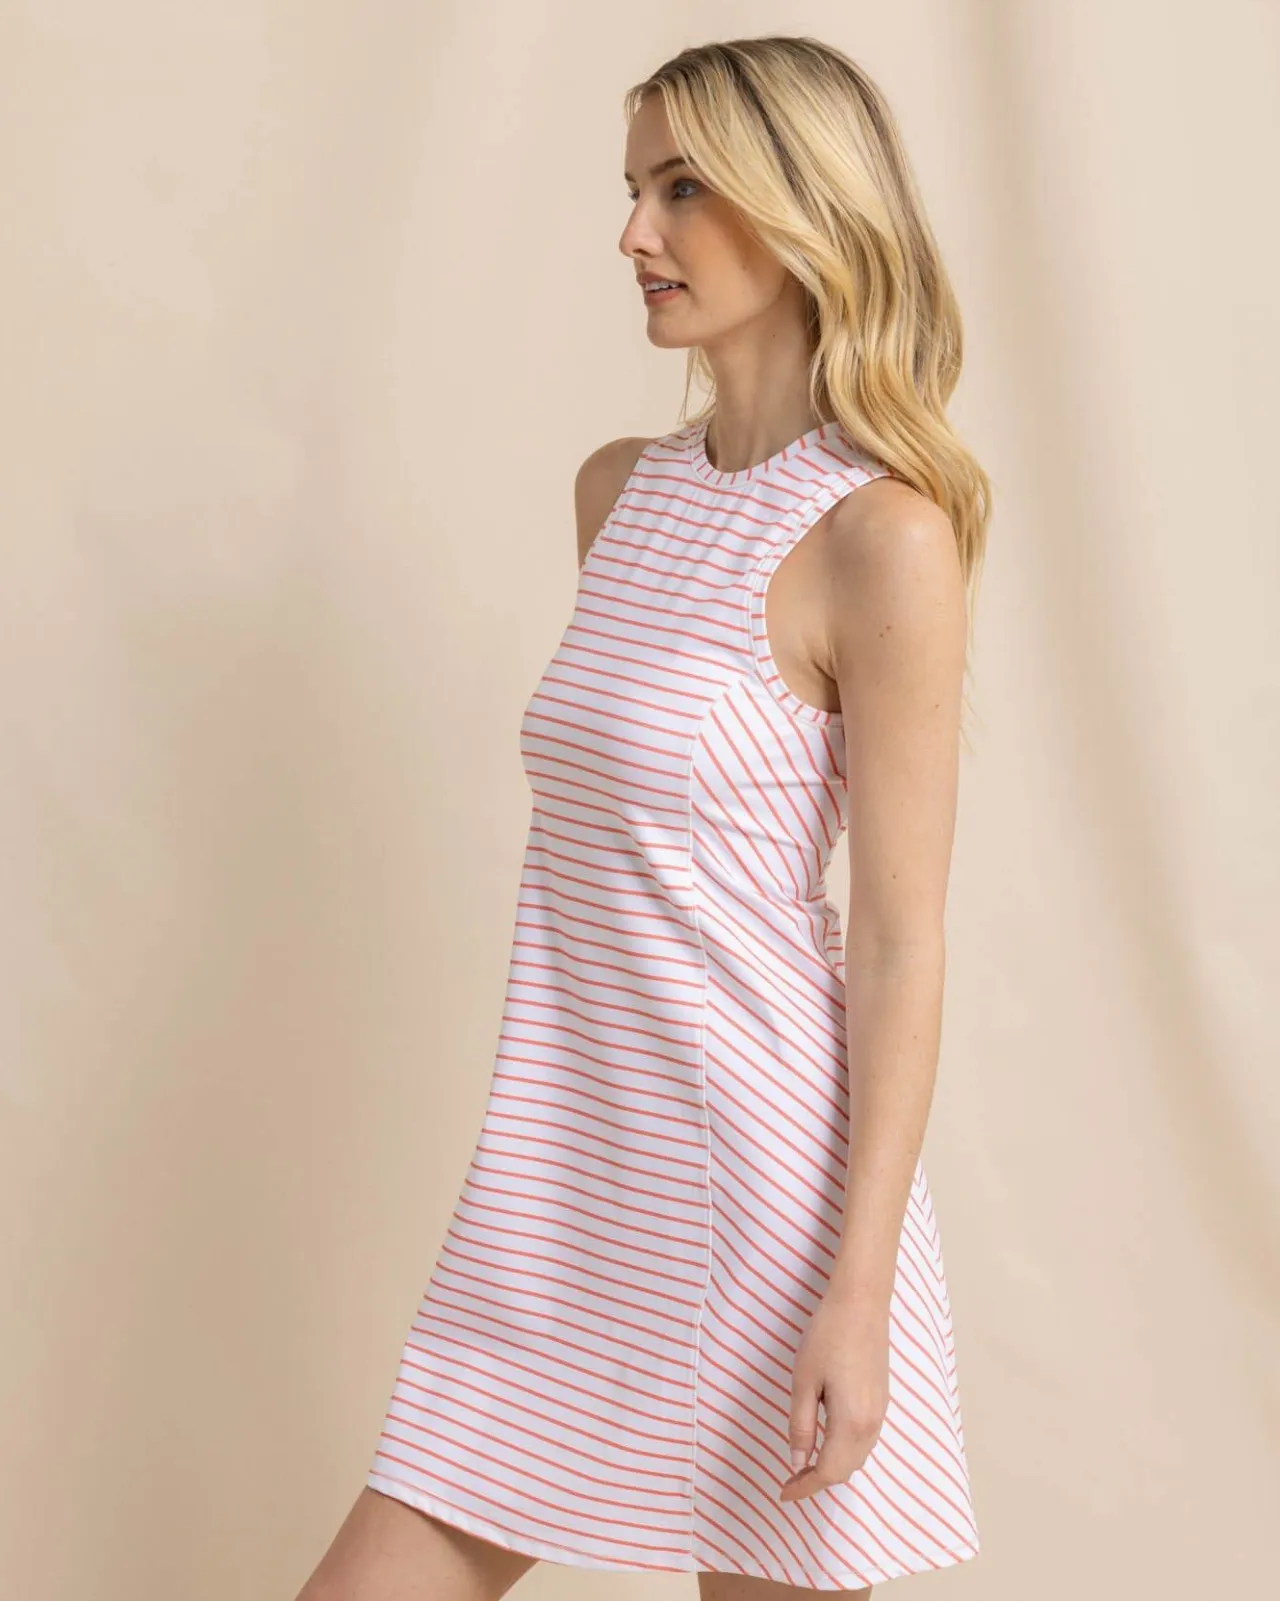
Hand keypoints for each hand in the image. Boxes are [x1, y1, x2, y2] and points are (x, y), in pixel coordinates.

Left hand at [779, 1289, 888, 1502]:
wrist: (862, 1302)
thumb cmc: (827, 1336)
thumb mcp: (803, 1381)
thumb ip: (801, 1427)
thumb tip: (798, 1463)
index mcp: (851, 1423)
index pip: (829, 1472)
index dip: (805, 1488)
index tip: (783, 1493)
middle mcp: (872, 1425)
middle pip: (846, 1470)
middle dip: (818, 1481)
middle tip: (790, 1479)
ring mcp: (881, 1412)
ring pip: (857, 1457)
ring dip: (833, 1467)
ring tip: (804, 1464)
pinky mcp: (882, 1400)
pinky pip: (864, 1440)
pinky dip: (845, 1451)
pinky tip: (826, 1441)